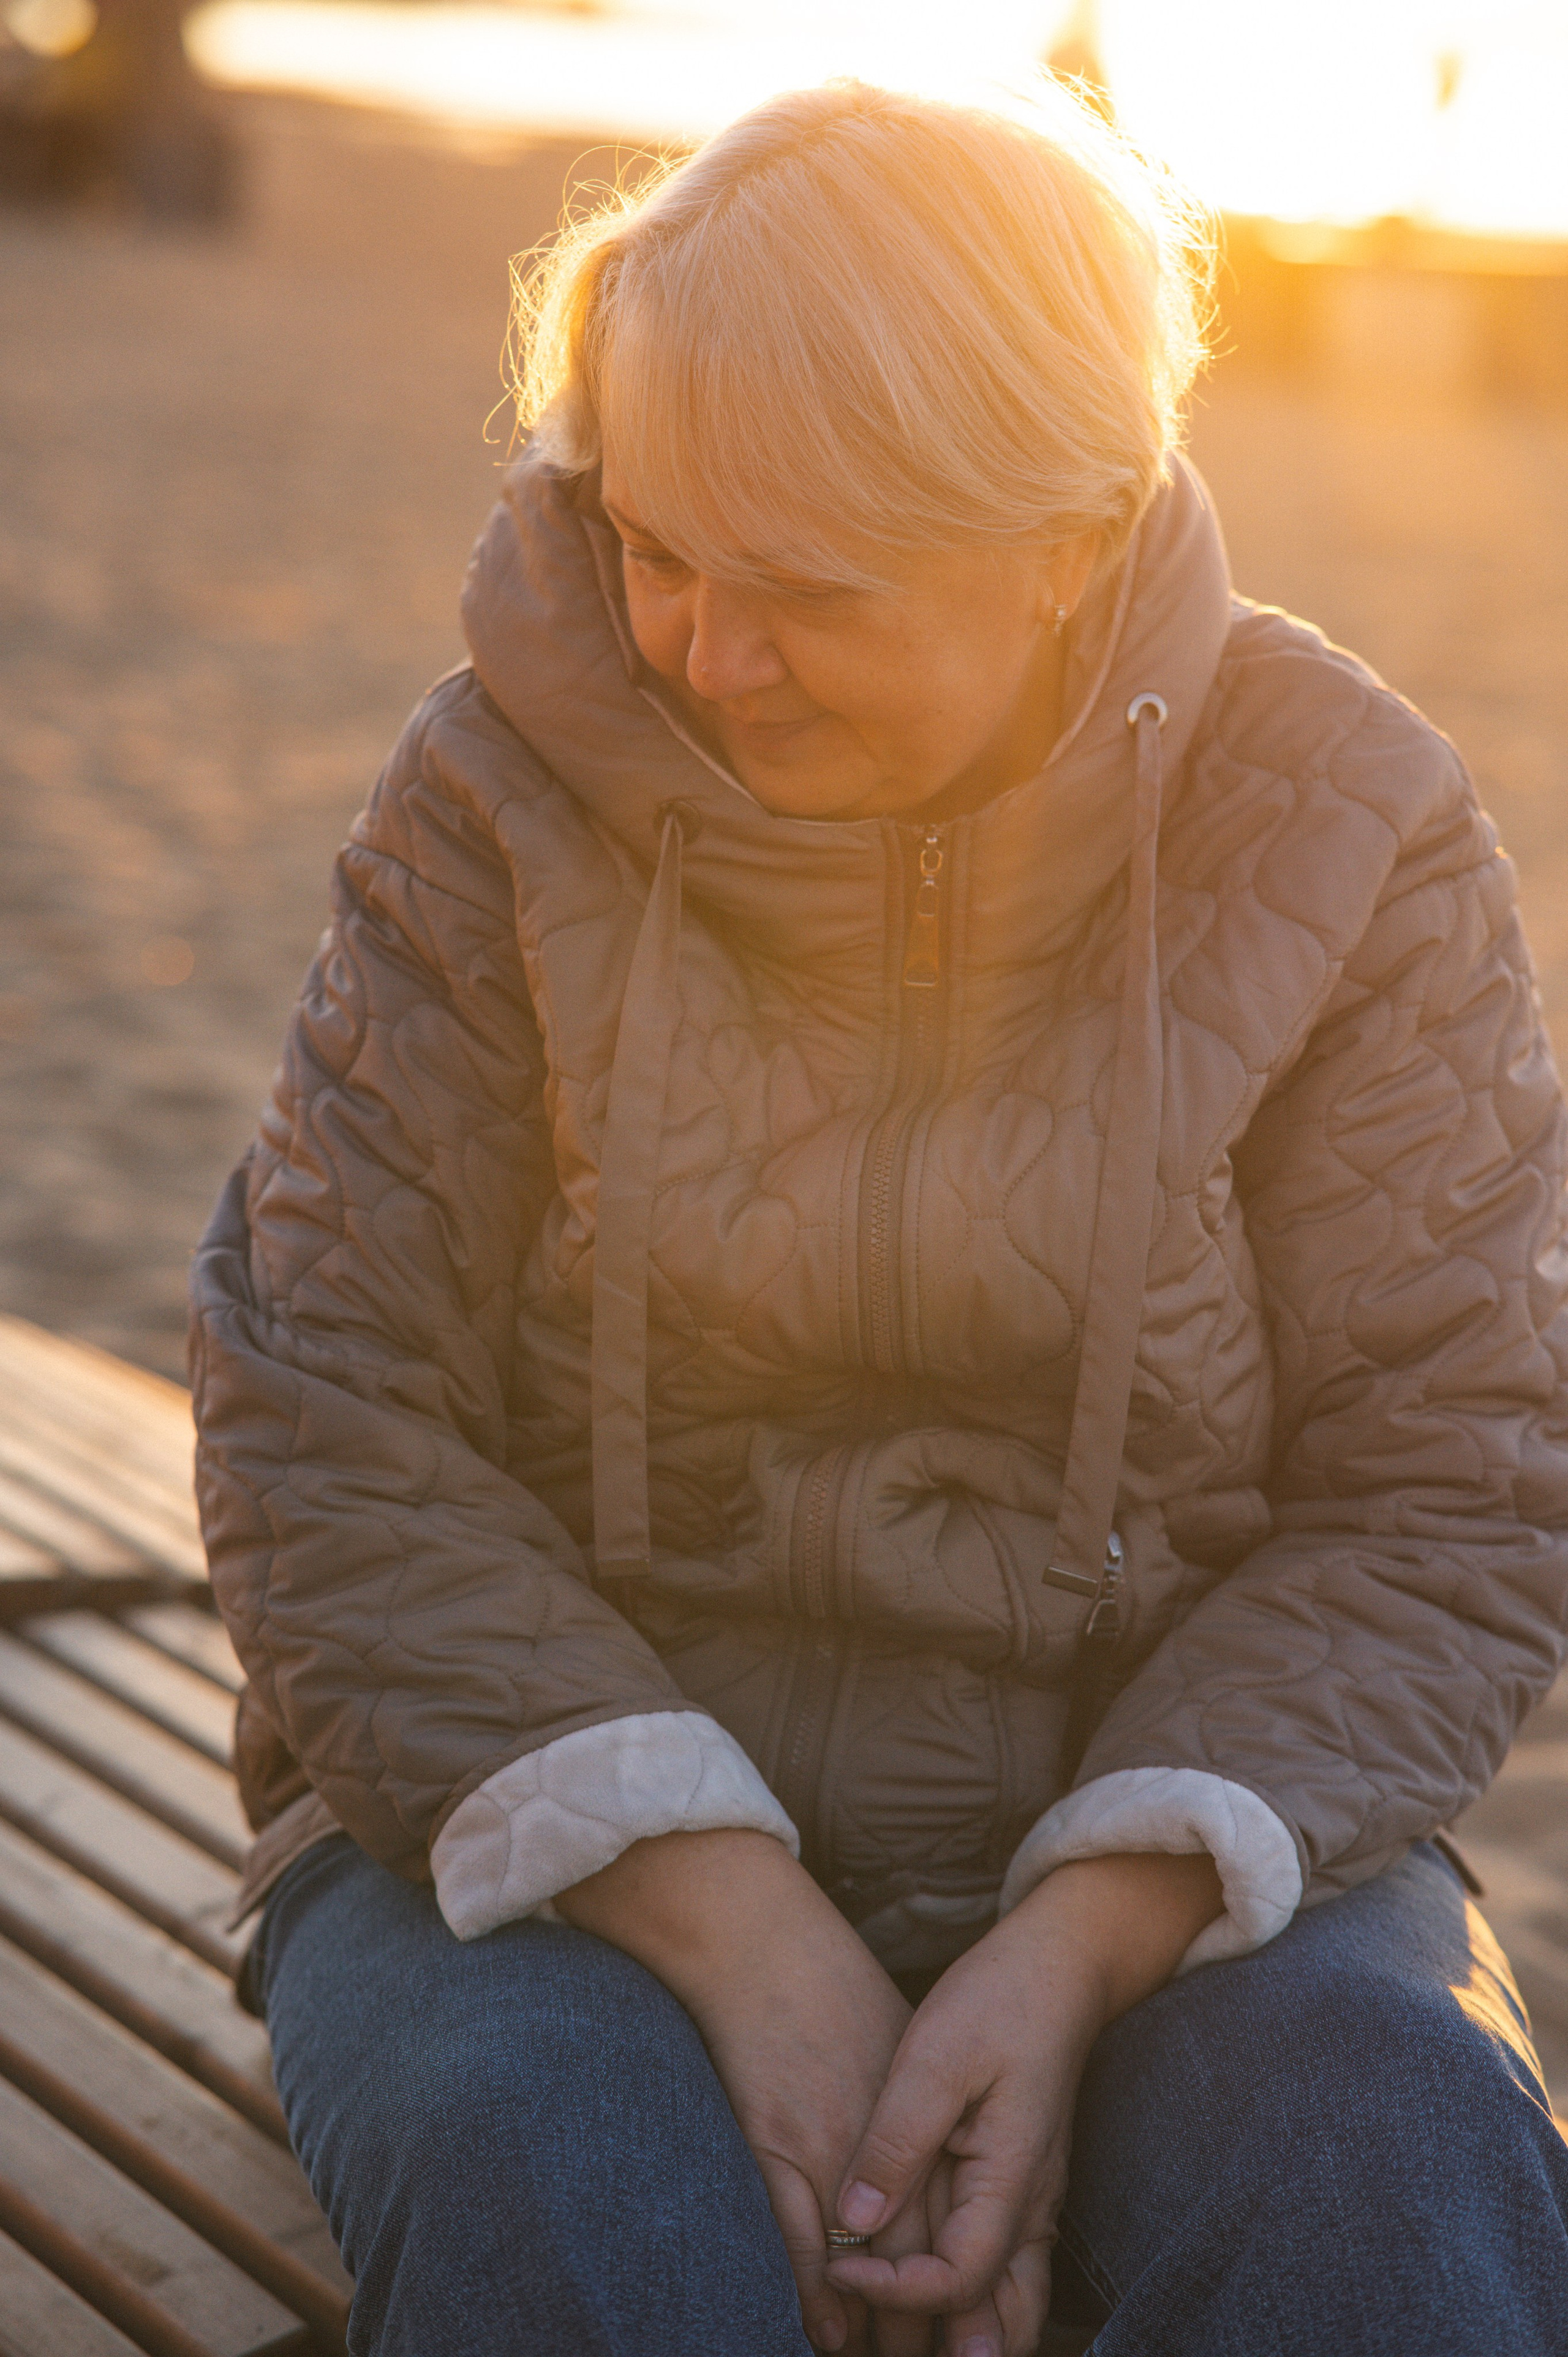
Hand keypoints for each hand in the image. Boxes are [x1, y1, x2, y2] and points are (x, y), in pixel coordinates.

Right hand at [554, 1827, 937, 2352]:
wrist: (764, 1945)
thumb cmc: (836, 1992)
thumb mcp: (907, 2053)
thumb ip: (928, 2128)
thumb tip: (947, 2189)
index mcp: (930, 2121)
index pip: (964, 2236)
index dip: (969, 2302)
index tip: (972, 2343)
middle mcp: (891, 2143)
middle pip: (923, 2268)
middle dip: (929, 2333)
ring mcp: (833, 2148)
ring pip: (869, 2272)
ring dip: (878, 2332)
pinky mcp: (778, 2145)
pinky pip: (802, 2245)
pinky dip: (817, 2298)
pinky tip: (828, 2338)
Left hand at [825, 1851, 1223, 2355]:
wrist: (1058, 1965)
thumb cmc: (999, 1999)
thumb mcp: (934, 2056)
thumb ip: (897, 2143)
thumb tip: (854, 2226)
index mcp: (1012, 2179)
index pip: (958, 2282)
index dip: (894, 2291)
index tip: (837, 2265)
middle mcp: (1032, 2208)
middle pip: (1001, 2326)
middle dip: (944, 2348)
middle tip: (878, 2342)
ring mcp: (1032, 2202)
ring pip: (1011, 2307)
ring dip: (961, 2333)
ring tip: (898, 2333)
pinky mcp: (1020, 2186)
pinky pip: (1005, 2271)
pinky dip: (969, 2299)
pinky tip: (924, 2293)